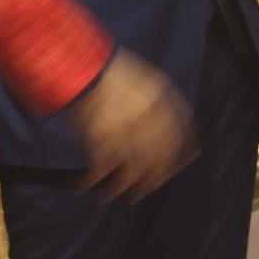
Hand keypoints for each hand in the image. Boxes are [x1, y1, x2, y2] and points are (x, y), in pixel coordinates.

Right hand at [65, 49, 194, 203]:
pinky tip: (82, 186)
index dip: (184, 150)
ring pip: (134, 170)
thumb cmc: (101, 70)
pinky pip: (101, 169)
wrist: (74, 62)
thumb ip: (151, 102)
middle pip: (161, 156)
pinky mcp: (102, 137)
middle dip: (154, 179)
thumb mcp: (138, 78)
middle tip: (143, 192)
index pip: (182, 130)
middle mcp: (150, 113)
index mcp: (161, 94)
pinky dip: (91, 181)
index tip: (184, 163)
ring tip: (110, 196)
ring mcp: (128, 127)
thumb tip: (156, 128)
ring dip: (122, 187)